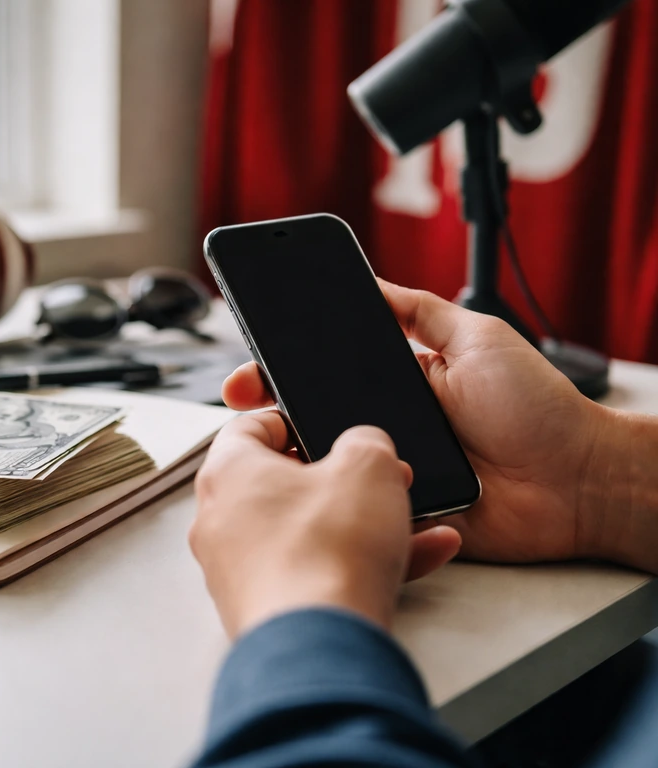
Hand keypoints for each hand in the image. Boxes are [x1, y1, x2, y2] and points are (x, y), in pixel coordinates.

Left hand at [191, 411, 461, 637]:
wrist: (320, 646)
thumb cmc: (325, 553)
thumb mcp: (367, 466)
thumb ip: (366, 441)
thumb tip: (364, 446)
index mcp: (227, 472)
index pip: (249, 426)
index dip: (293, 419)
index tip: (323, 424)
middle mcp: (222, 521)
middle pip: (282, 483)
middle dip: (340, 476)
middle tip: (379, 475)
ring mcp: (239, 570)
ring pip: (308, 531)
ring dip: (361, 521)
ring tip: (410, 518)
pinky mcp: (266, 608)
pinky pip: (317, 573)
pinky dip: (361, 563)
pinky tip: (417, 557)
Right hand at [222, 280, 609, 564]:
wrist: (578, 481)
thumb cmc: (537, 409)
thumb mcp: (477, 338)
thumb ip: (421, 311)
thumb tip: (372, 280)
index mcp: (399, 384)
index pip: (328, 372)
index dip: (286, 367)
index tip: (253, 362)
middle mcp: (388, 426)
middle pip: (314, 417)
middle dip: (270, 408)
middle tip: (243, 398)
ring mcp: (390, 471)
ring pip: (324, 465)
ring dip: (294, 452)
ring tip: (270, 438)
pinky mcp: (399, 513)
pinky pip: (354, 508)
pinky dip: (329, 500)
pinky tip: (307, 484)